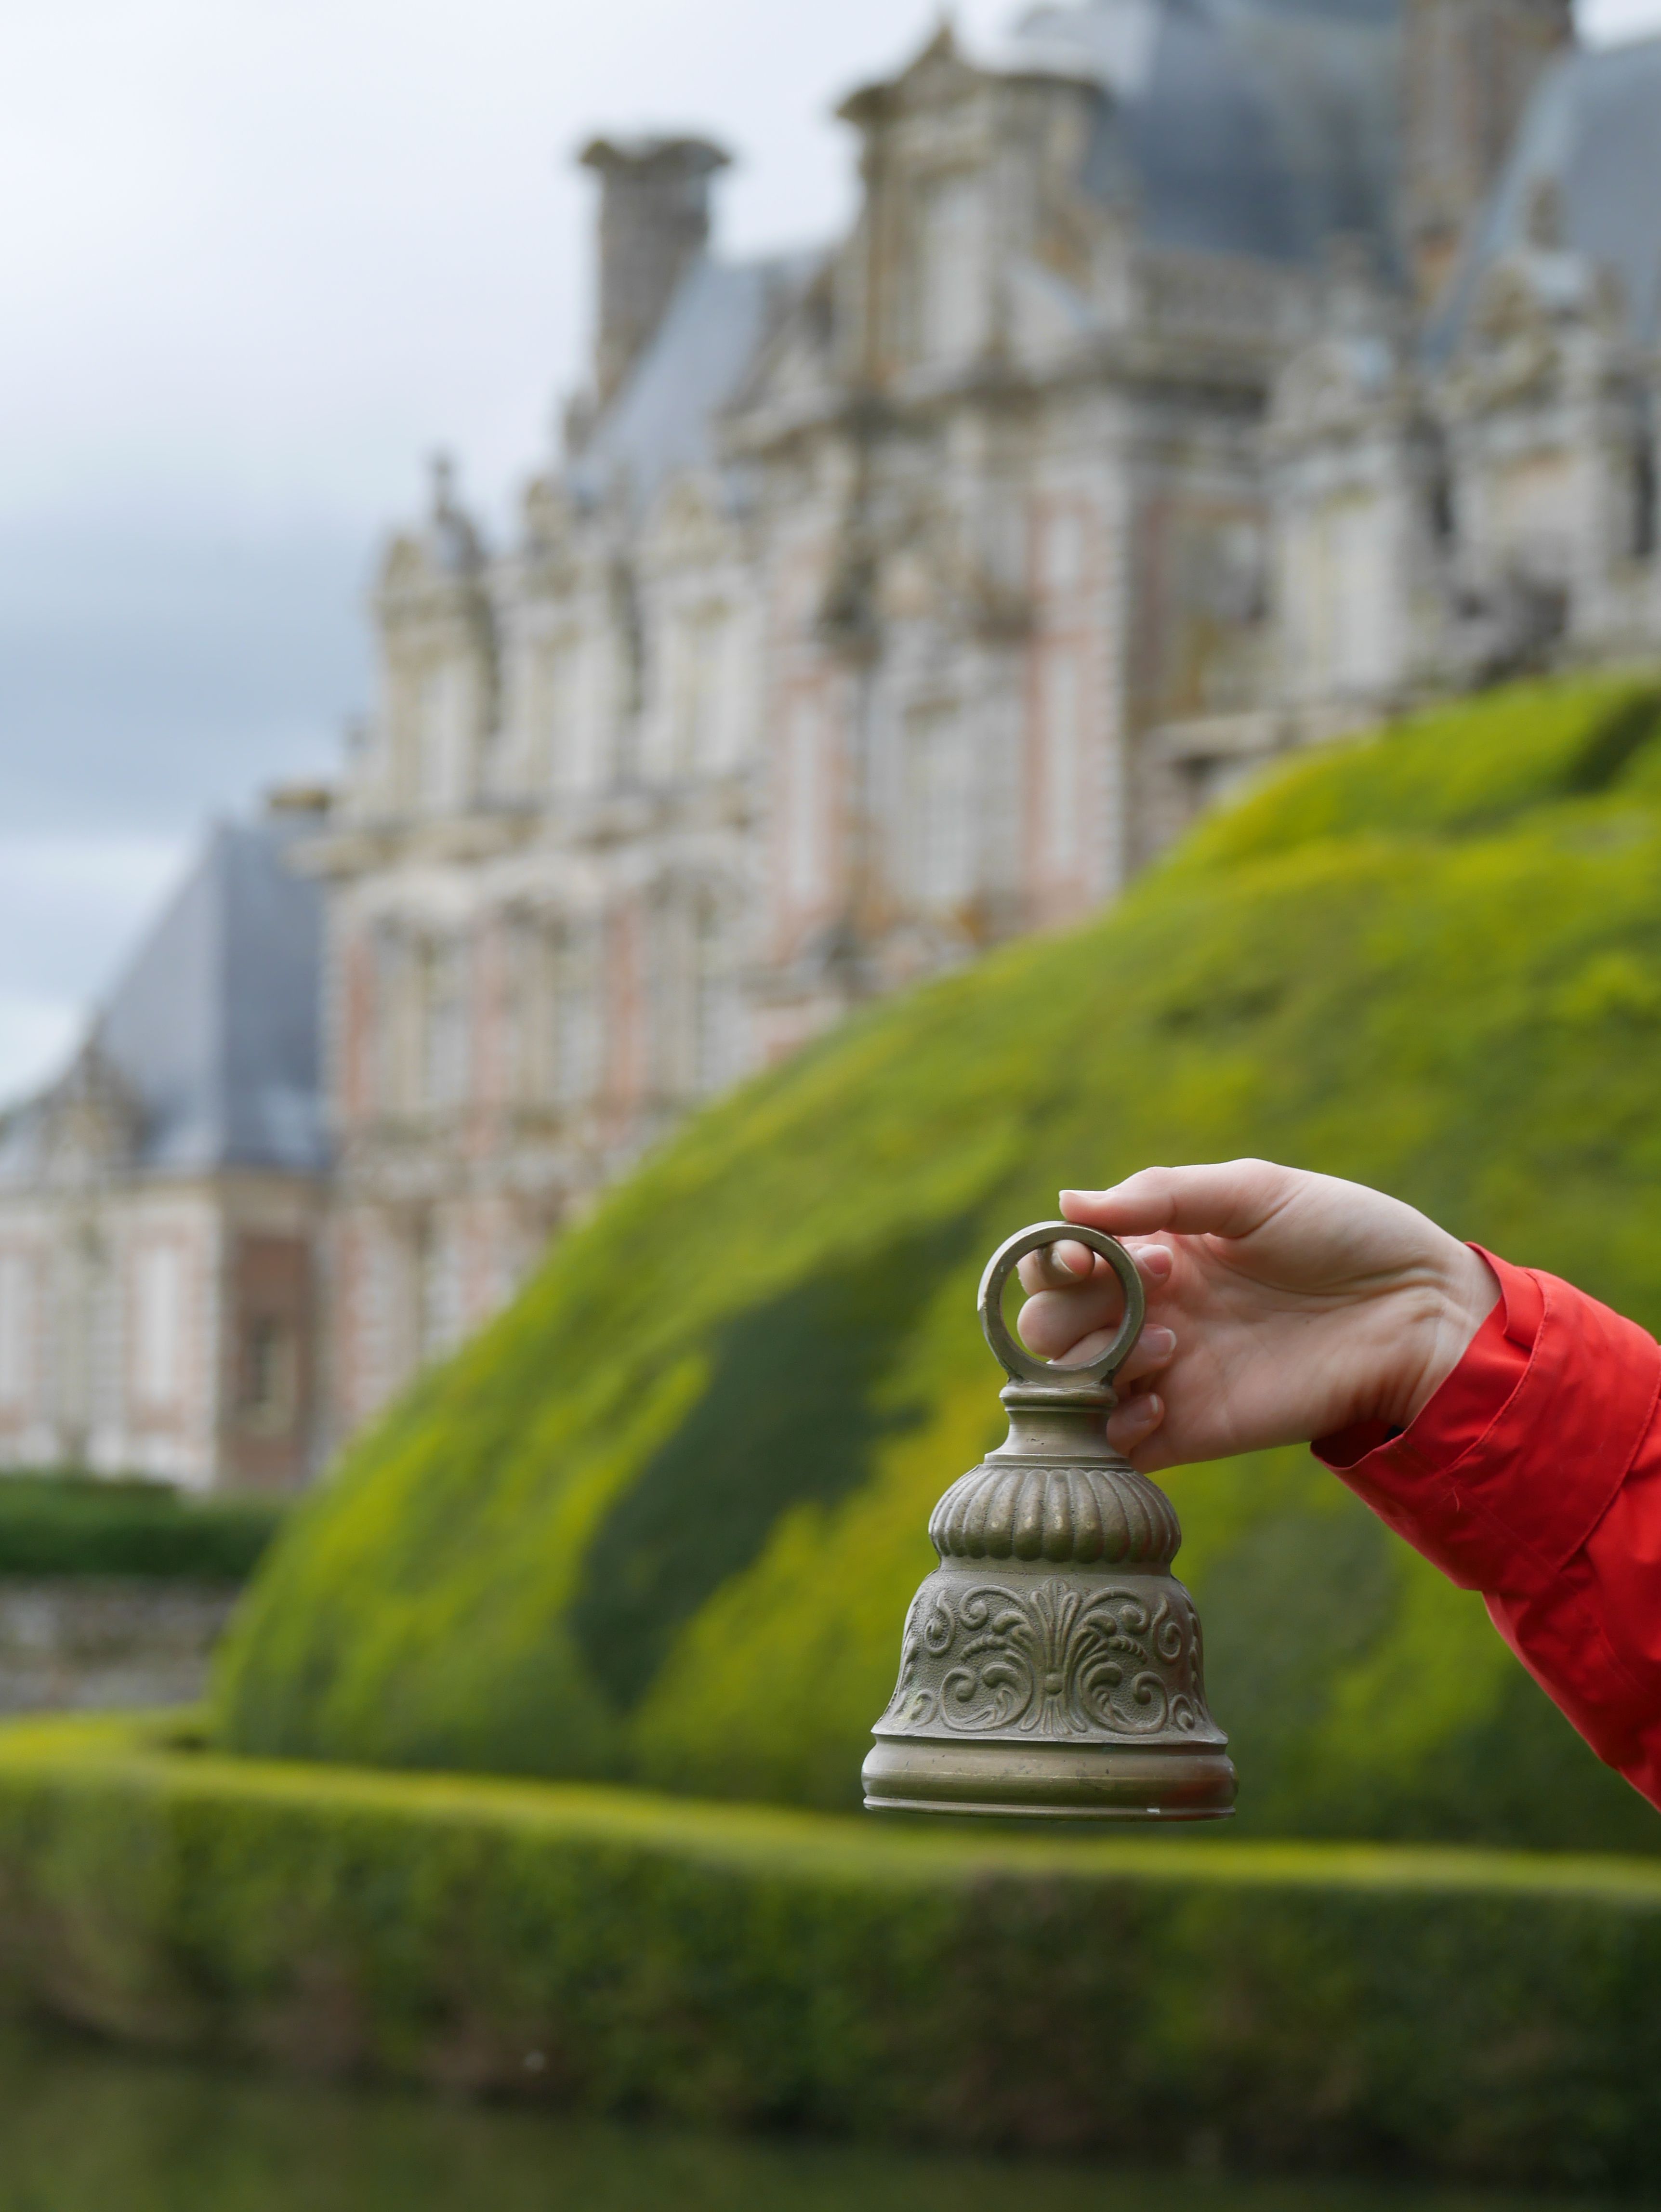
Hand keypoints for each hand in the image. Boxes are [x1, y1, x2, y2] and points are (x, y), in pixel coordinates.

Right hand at [1015, 1160, 1499, 1471]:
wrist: (1421, 1315)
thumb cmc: (1348, 1236)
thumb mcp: (1255, 1190)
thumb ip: (1161, 1194)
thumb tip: (1065, 1205)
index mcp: (1157, 1250)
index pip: (1062, 1259)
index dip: (1056, 1257)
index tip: (1089, 1253)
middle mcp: (1149, 1313)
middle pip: (1048, 1324)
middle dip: (1076, 1306)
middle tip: (1161, 1285)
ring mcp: (1166, 1374)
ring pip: (1068, 1384)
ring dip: (1094, 1361)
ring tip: (1169, 1343)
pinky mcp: (1191, 1431)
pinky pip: (1115, 1447)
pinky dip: (1112, 1427)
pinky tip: (1158, 1398)